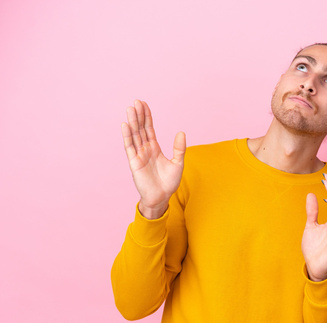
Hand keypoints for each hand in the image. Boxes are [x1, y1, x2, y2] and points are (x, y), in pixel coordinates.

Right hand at [121, 100, 185, 218]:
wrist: (162, 198)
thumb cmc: (169, 183)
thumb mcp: (178, 163)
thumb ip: (179, 148)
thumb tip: (181, 132)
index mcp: (155, 148)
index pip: (149, 129)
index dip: (147, 117)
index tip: (144, 104)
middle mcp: (145, 150)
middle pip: (140, 129)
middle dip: (139, 115)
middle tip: (136, 101)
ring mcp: (139, 155)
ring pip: (135, 135)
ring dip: (132, 122)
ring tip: (130, 109)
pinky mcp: (134, 163)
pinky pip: (130, 147)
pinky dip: (127, 136)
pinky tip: (125, 125)